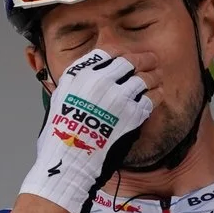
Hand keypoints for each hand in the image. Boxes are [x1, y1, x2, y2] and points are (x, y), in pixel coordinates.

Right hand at [20, 49, 152, 212]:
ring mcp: (118, 97)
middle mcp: (99, 82)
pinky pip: (151, 98)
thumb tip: (84, 74)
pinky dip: (155, 97)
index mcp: (79, 76)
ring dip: (153, 79)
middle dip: (144, 60)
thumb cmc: (59, 135)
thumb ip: (73, 84)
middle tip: (152, 62)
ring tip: (155, 82)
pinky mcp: (132, 114)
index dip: (121, 53)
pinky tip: (153, 99)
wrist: (68, 160)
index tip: (127, 56)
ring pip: (146, 78)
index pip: (107, 52)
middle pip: (131, 61)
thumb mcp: (58, 100)